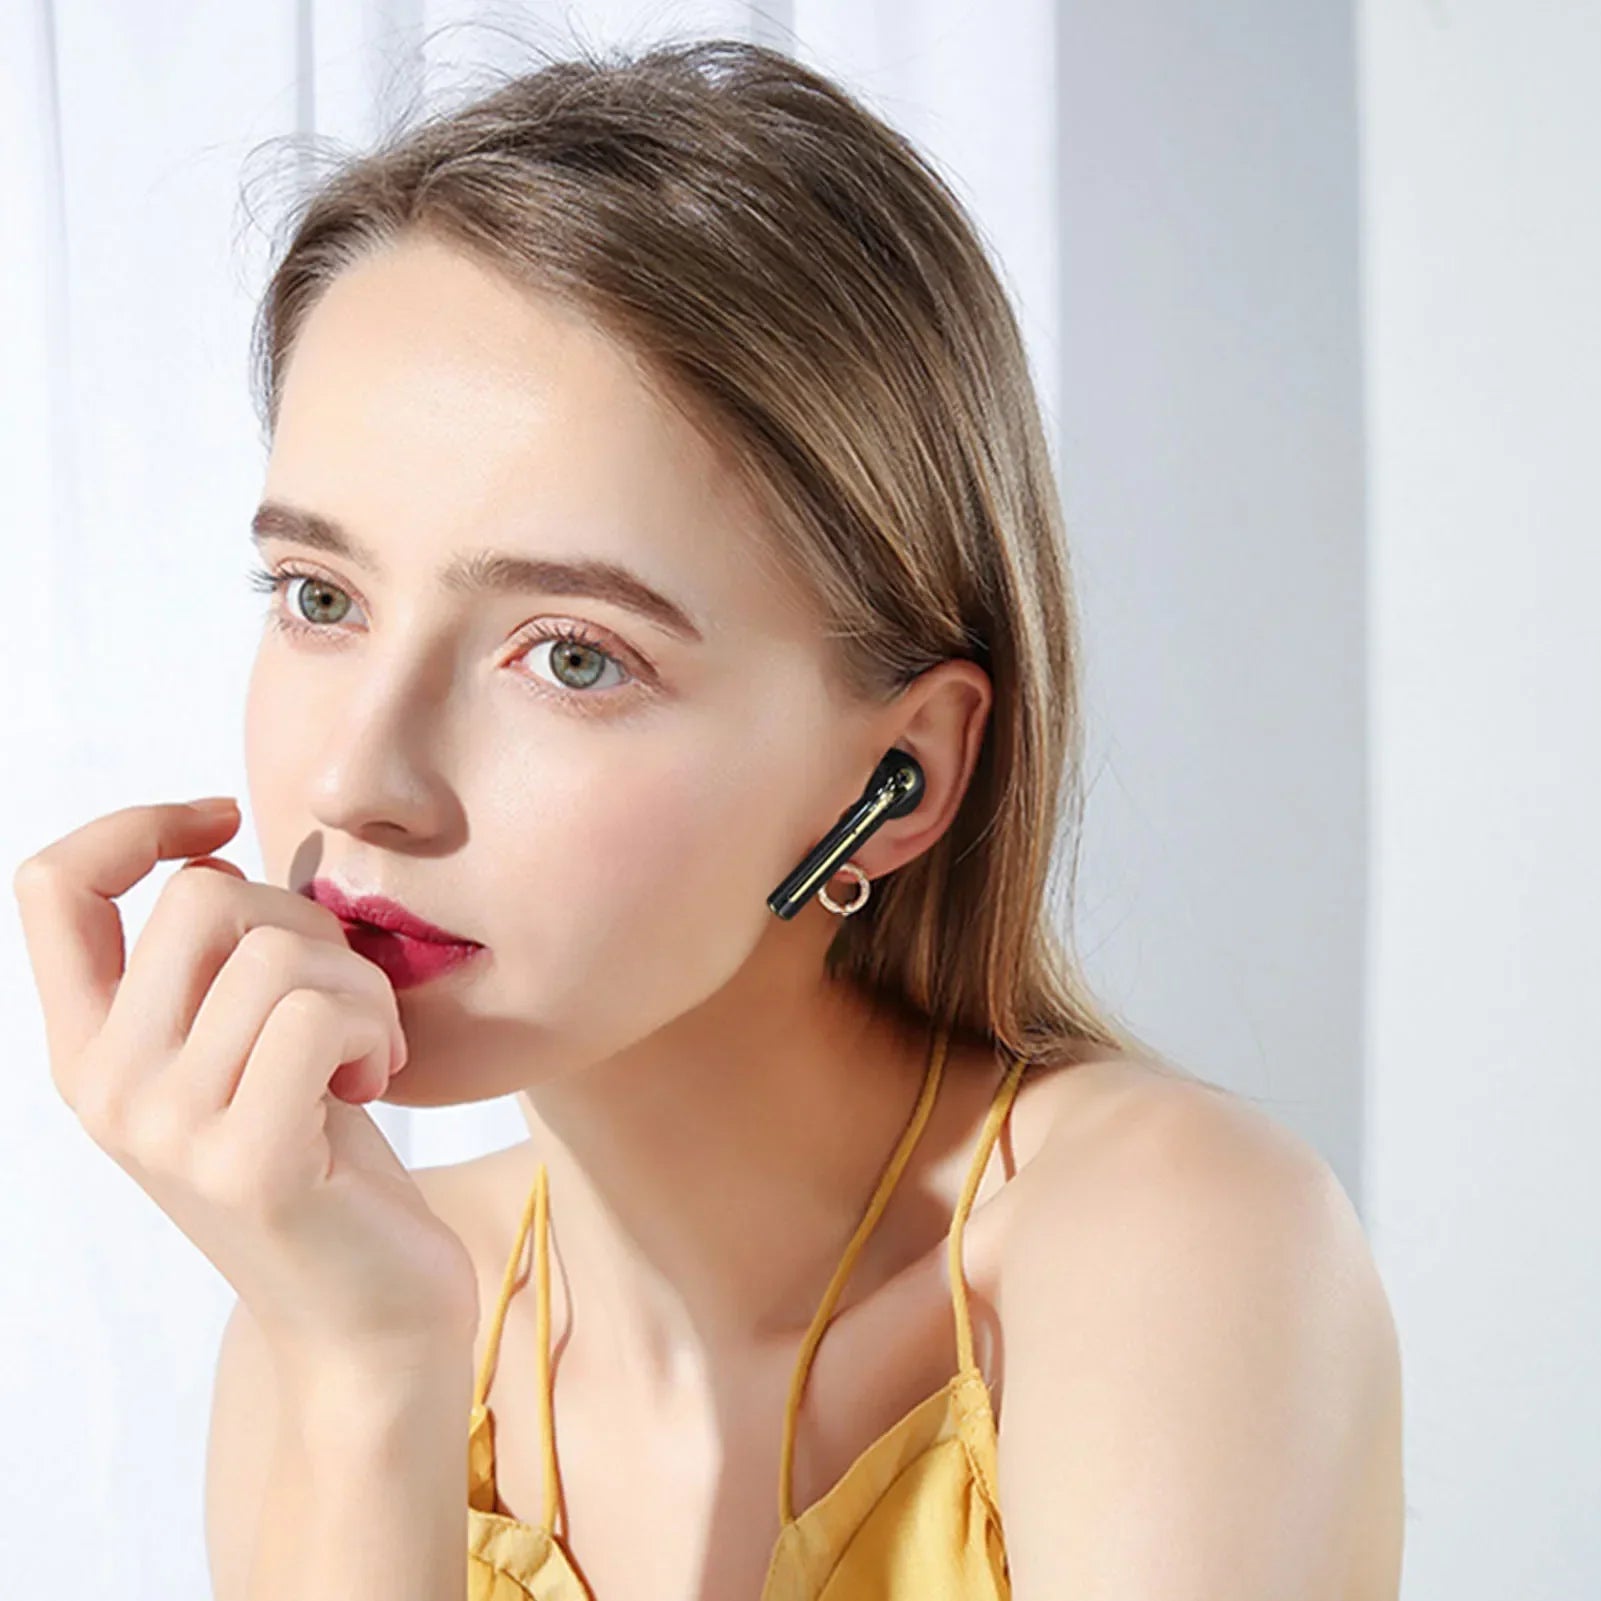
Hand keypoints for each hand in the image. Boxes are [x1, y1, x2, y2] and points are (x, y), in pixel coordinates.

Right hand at [12, 799, 478, 1360]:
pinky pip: (318, 1014)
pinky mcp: (248, 1164)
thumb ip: (211, 966)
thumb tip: (218, 845)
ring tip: (362, 1055)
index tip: (226, 820)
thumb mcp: (244, 1050)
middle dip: (307, 923)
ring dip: (359, 988)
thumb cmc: (326, 1160)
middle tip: (341, 1002)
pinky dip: (373, 1029)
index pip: (53, 885)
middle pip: (203, 894)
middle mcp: (107, 1090)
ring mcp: (167, 1132)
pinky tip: (371, 1085)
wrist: (371, 1316)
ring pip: (279, 952)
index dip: (137, 824)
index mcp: (91, 1052)